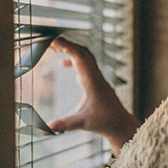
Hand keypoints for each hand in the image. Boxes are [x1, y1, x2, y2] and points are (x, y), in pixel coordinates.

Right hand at [48, 37, 140, 155]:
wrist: (120, 124)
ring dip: (69, 49)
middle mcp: (95, 76)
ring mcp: (96, 77)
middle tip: (47, 40)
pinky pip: (85, 63)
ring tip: (53, 47)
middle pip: (81, 51)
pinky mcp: (96, 81)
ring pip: (84, 55)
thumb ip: (64, 124)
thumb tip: (47, 127)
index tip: (52, 40)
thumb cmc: (104, 122)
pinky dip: (73, 59)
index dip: (66, 46)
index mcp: (92, 82)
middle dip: (65, 44)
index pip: (79, 57)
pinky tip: (62, 64)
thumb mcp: (82, 123)